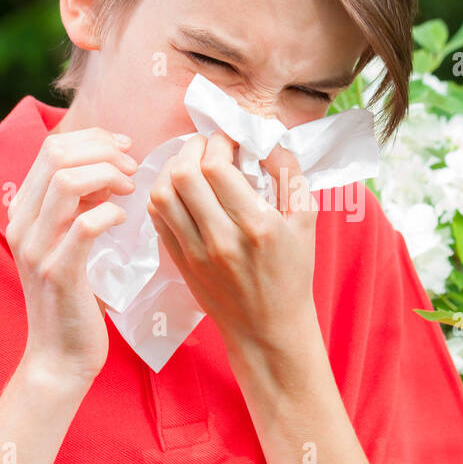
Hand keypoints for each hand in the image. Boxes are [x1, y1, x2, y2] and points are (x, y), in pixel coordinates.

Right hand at [5, 127, 138, 386]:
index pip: (51, 148)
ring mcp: (36, 249)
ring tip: (131, 189)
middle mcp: (21, 225)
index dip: (93, 139)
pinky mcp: (59, 273)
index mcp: (22, 212)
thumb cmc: (73, 299)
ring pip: (67, 182)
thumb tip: (104, 167)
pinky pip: (85, 225)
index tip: (124, 150)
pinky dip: (110, 212)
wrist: (59, 358)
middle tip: (133, 168)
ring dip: (108, 175)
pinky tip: (124, 218)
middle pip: (57, 155)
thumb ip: (75, 206)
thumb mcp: (66, 243)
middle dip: (103, 151)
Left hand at [146, 131, 318, 358]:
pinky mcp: (179, 261)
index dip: (218, 142)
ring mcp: (195, 252)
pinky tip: (181, 188)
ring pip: (162, 194)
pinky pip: (157, 217)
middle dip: (193, 147)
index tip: (229, 139)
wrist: (268, 328)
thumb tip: (264, 136)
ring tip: (191, 162)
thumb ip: (289, 172)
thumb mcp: (305, 219)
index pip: (217, 167)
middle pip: (184, 175)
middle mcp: (222, 239)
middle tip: (207, 145)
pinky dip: (163, 193)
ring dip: (172, 168)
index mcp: (257, 225)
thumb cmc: (292, 272)